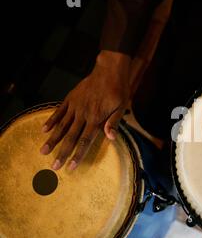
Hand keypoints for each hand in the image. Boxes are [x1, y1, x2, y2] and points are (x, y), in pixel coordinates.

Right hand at [40, 50, 130, 169]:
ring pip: (61, 126)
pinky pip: (59, 111)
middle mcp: (83, 114)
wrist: (109, 70)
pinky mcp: (70, 98)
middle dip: (62, 153)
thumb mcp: (122, 107)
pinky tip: (43, 130)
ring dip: (52, 140)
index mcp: (96, 119)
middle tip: (54, 167)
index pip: (85, 141)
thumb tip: (110, 138)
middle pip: (70, 137)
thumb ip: (114, 123)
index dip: (78, 154)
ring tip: (43, 151)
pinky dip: (51, 121)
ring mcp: (75, 106)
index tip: (70, 167)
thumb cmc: (118, 90)